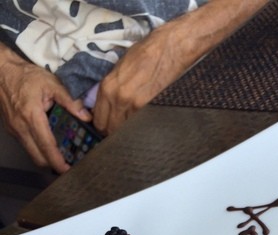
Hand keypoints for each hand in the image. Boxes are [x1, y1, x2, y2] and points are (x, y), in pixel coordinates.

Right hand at [0, 44, 91, 172]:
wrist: (2, 71)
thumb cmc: (26, 76)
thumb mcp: (51, 83)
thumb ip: (70, 101)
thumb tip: (86, 116)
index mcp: (31, 116)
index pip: (46, 146)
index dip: (57, 161)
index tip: (67, 170)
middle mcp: (21, 127)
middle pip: (38, 157)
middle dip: (53, 165)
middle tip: (69, 166)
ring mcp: (15, 130)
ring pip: (32, 154)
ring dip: (46, 159)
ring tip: (62, 158)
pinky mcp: (13, 130)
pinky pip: (27, 146)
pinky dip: (39, 150)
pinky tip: (49, 146)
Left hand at [93, 19, 190, 134]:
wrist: (169, 49)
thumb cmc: (145, 53)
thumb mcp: (119, 69)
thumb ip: (111, 89)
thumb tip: (107, 107)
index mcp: (107, 87)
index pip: (99, 120)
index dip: (102, 126)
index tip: (107, 126)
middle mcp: (118, 99)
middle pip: (110, 129)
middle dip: (113, 132)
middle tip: (119, 130)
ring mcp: (134, 106)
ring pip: (125, 131)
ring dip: (127, 131)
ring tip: (132, 126)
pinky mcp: (150, 109)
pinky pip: (140, 126)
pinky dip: (140, 128)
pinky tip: (143, 123)